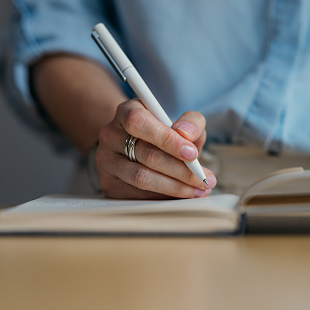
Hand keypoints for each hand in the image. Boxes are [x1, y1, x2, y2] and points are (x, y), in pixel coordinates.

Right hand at [96, 99, 215, 198]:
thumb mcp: (181, 123)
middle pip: (145, 154)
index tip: (192, 154)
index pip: (139, 122)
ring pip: (141, 177)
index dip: (167, 139)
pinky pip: (137, 194)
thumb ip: (191, 123)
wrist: (137, 147)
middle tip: (203, 178)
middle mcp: (111, 135)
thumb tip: (187, 134)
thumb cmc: (165, 134)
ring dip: (175, 187)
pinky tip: (182, 196)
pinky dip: (164, 197)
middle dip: (180, 170)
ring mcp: (106, 161)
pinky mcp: (108, 184)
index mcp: (127, 112)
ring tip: (198, 190)